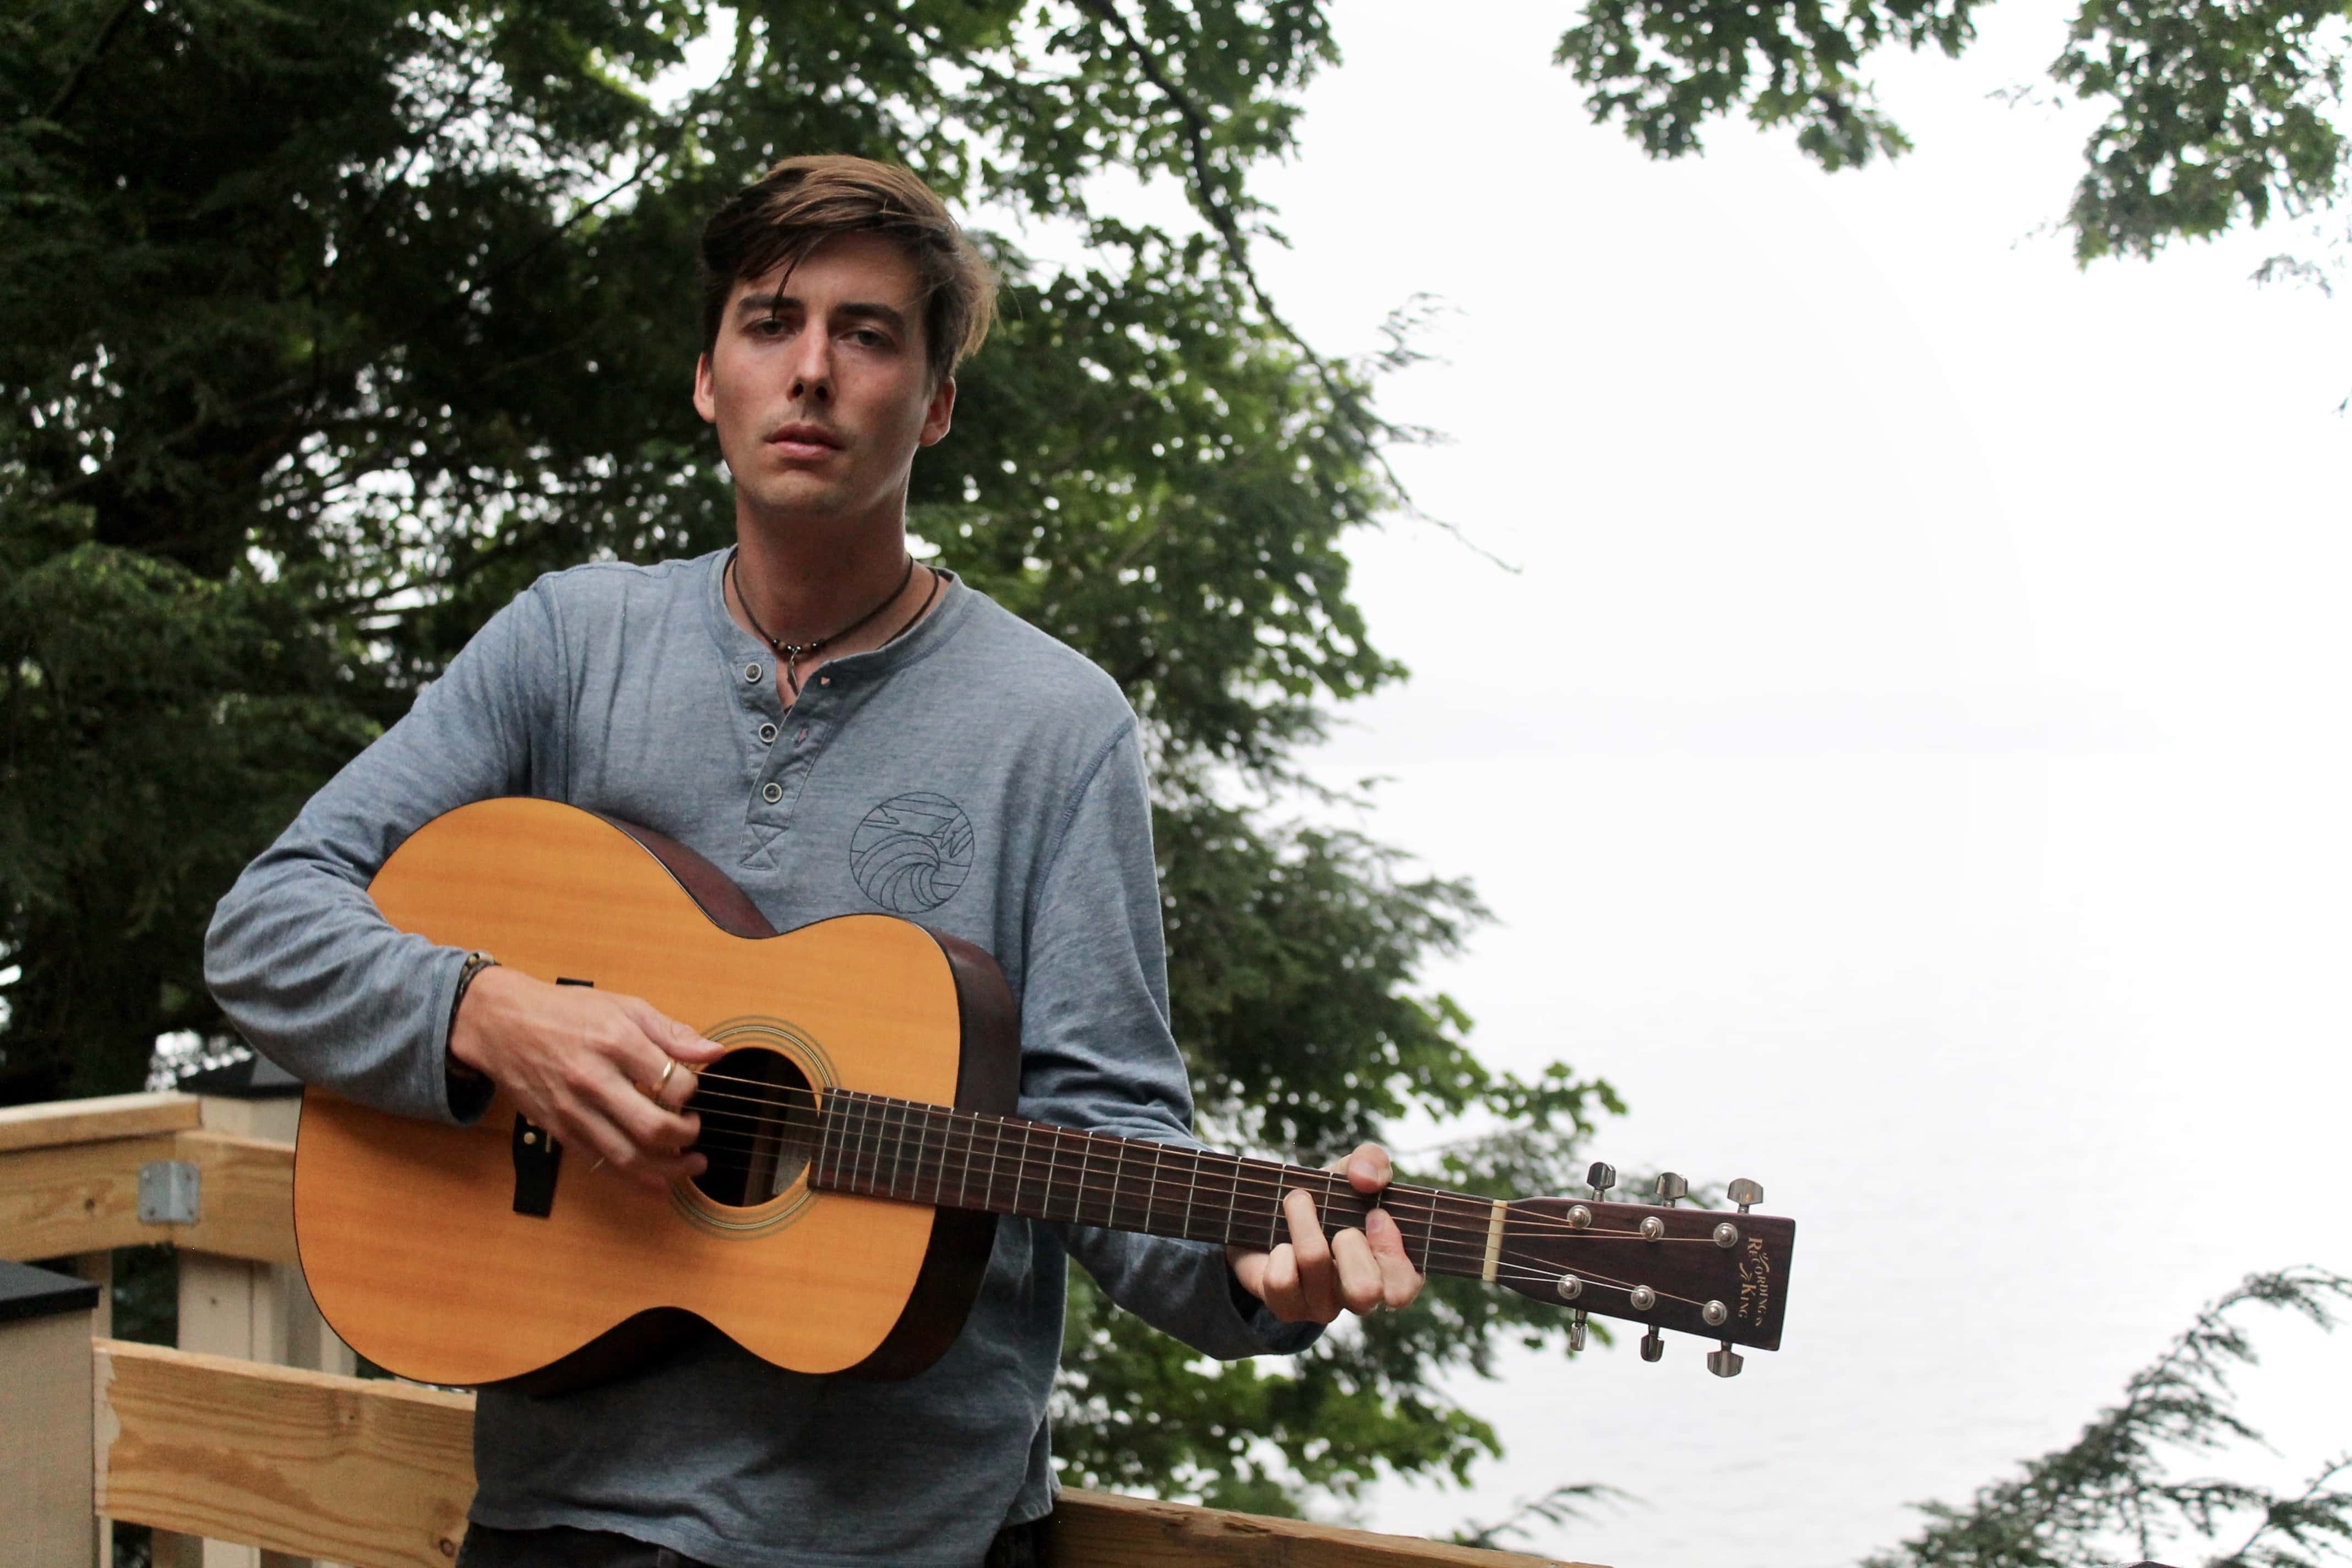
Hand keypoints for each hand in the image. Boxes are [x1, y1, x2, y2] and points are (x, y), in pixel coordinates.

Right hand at [449, 966, 726, 1192]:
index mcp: (616, 1043)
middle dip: (686, 1136)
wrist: (502, 1025)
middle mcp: (594, 1080)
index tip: (692, 1091)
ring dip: (667, 1169)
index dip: (693, 1092)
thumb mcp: (624, 1007)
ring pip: (627, 1155)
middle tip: (696, 1131)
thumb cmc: (565, 1012)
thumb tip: (714, 1051)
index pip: (673, 1082)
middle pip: (652, 1127)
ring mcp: (573, 1109)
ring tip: (690, 1167)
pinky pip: (600, 1164)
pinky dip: (633, 1180)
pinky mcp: (559, 1129)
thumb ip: (671, 1032)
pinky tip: (657, 1184)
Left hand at [1227, 1142, 1424, 1322]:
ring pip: (1315, 1264)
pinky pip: (1280, 1280)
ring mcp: (1323, 1307)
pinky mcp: (1286, 1308)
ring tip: (1298, 1202)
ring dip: (1303, 1220)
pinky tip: (1281, 1245)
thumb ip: (1372, 1161)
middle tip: (1338, 1221)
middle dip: (1348, 1241)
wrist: (1275, 1216)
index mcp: (1391, 1273)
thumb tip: (1365, 1179)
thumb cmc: (1331, 1200)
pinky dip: (1279, 1251)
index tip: (1375, 1214)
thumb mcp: (1355, 1172)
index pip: (1401, 1288)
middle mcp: (1360, 1299)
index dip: (1390, 1251)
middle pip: (1364, 1292)